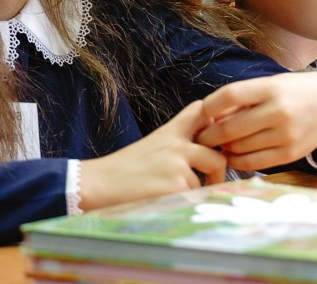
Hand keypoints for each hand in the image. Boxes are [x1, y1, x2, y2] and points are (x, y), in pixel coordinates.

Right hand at [77, 100, 225, 211]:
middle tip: (211, 183)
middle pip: (217, 155)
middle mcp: (177, 145)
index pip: (202, 111)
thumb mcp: (152, 145)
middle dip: (219, 174)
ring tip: (170, 195)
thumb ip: (177, 143)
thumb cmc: (122, 169)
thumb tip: (207, 150)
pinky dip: (182, 205)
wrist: (97, 183)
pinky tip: (164, 203)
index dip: (217, 121)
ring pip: (203, 183)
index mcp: (170, 132)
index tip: (218, 138)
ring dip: (193, 193)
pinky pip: (192, 199)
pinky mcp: (175, 187)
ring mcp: (177, 166)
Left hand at [195, 71, 316, 171]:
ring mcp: (286, 135)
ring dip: (222, 148)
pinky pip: (252, 162)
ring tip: (217, 144)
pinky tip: (231, 154)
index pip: (231, 95)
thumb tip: (208, 117)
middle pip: (230, 127)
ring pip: (238, 147)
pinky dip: (236, 160)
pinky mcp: (289, 154)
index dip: (210, 104)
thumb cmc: (291, 92)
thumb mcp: (269, 85)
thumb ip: (242, 99)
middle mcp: (279, 111)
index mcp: (271, 88)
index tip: (202, 110)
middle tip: (200, 136)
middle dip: (209, 135)